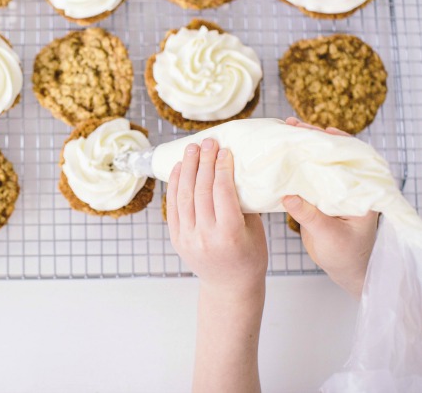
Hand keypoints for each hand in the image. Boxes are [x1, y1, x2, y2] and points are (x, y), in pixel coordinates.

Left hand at [166, 138, 267, 295]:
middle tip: (208, 142)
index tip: (224, 150)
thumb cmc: (249, 257)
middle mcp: (205, 236)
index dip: (222, 168)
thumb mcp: (255, 231)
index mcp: (229, 234)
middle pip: (201, 190)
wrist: (229, 286)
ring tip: (192, 148)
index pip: (222, 192)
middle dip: (204, 162)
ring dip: (188, 168)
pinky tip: (180, 167)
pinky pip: (173, 206)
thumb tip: (237, 169)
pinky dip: (175, 184)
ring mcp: (187, 238)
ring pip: (184, 195)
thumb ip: (244, 203)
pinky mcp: (176, 238)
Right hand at [283, 117, 378, 298]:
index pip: (353, 159)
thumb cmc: (346, 254)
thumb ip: (310, 215)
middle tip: (293, 125)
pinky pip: (305, 178)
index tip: (324, 131)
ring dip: (300, 149)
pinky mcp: (317, 197)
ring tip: (284, 132)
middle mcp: (348, 186)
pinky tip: (278, 157)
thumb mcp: (329, 235)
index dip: (339, 142)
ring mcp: (332, 190)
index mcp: (361, 193)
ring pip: (316, 164)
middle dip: (313, 139)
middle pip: (331, 155)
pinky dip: (293, 168)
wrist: (345, 269)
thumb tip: (287, 196)